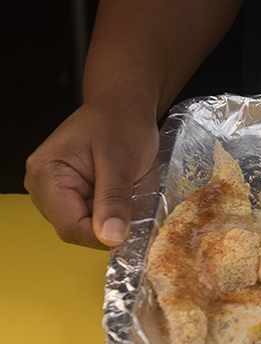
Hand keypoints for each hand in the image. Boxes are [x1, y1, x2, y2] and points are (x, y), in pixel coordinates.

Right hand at [24, 100, 159, 248]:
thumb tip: (111, 236)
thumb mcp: (122, 160)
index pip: (70, 226)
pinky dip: (112, 210)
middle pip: (76, 229)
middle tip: (134, 201)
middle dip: (108, 223)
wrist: (123, 106)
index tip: (132, 230)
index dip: (102, 236)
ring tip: (127, 189)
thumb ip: (115, 199)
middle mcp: (43, 186)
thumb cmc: (120, 122)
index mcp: (47, 173)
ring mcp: (54, 192)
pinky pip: (93, 216)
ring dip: (112, 216)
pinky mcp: (70, 194)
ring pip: (87, 226)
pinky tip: (122, 190)